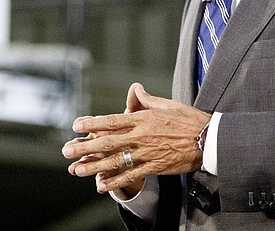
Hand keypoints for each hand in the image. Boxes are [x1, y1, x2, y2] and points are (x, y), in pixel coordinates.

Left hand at [61, 83, 210, 193]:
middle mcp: (141, 135)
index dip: (92, 123)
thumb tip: (136, 89)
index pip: (111, 121)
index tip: (76, 126)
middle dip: (85, 147)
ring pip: (116, 160)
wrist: (208, 138)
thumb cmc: (187, 119)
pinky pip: (131, 175)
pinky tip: (101, 185)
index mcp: (142, 118)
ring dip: (94, 166)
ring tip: (76, 170)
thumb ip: (146, 100)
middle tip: (66, 151)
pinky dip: (115, 181)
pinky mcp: (154, 167)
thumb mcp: (166, 104)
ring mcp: (147, 153)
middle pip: (107, 142)